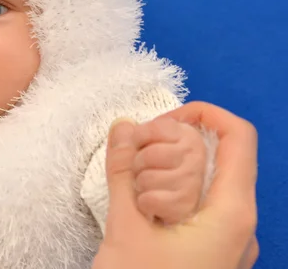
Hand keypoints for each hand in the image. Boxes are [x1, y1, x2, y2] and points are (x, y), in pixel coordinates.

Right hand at [93, 101, 257, 268]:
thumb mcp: (126, 229)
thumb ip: (124, 170)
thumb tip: (124, 124)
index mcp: (233, 213)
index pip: (237, 136)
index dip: (200, 113)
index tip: (158, 122)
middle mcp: (241, 224)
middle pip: (215, 157)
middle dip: (169, 149)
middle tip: (132, 163)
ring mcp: (228, 240)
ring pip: (204, 182)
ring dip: (164, 174)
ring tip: (132, 194)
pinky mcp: (213, 251)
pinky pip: (197, 206)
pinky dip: (168, 195)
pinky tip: (141, 211)